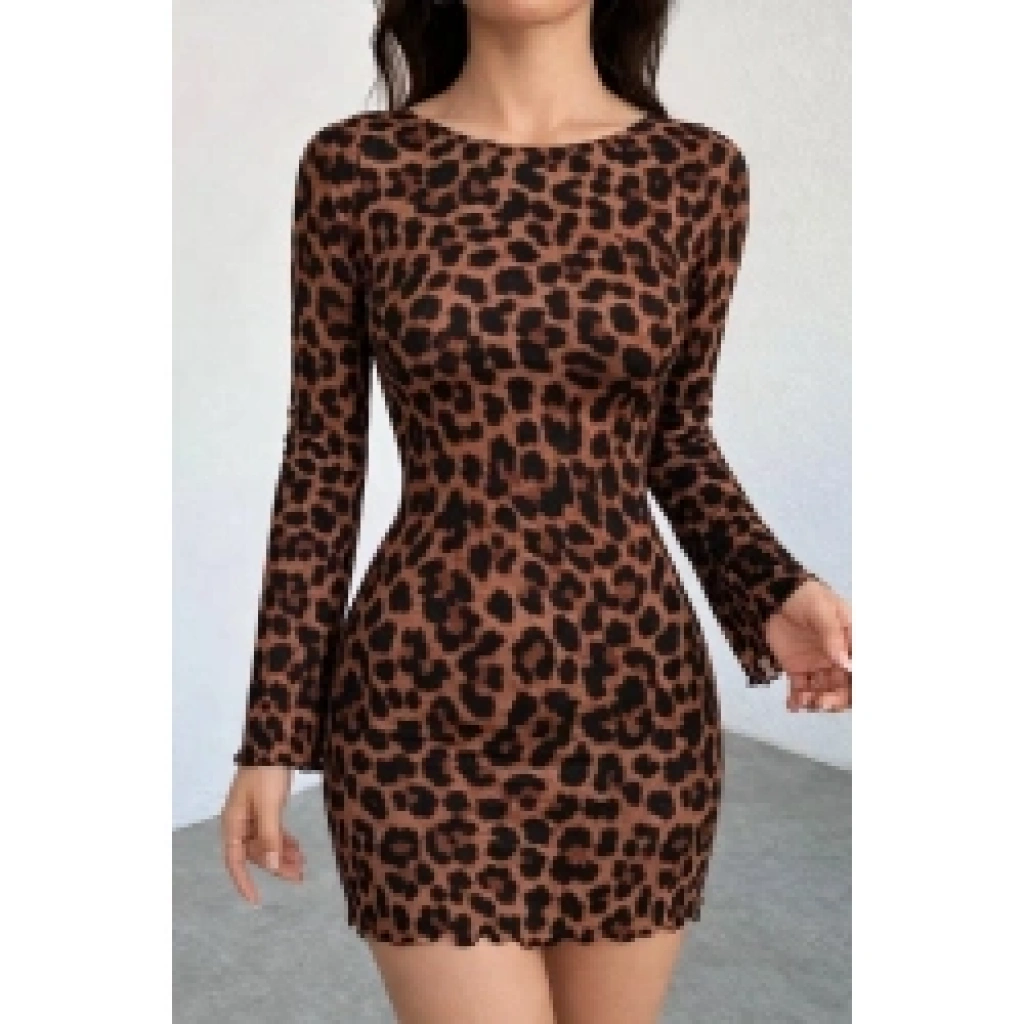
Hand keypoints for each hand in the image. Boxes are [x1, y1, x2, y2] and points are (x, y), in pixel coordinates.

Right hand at [220, 765, 305, 904]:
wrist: (274, 743)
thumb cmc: (266, 774)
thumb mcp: (269, 806)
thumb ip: (269, 836)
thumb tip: (272, 866)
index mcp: (232, 823)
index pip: (234, 861)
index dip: (243, 882)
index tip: (256, 900)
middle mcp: (240, 823)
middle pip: (255, 854)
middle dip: (275, 866)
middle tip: (299, 877)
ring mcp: (253, 816)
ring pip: (266, 844)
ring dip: (283, 855)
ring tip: (303, 865)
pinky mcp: (266, 808)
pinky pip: (273, 832)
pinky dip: (285, 841)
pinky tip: (298, 849)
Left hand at [766, 577, 851, 712]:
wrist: (771, 594)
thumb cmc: (803, 595)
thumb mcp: (821, 610)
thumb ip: (832, 636)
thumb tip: (847, 665)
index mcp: (851, 640)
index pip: (862, 667)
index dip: (861, 685)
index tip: (853, 696)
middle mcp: (839, 656)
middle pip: (846, 686)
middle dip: (838, 699)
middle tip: (822, 702)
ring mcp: (818, 664)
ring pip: (826, 691)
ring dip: (819, 702)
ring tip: (804, 701)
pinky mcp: (797, 669)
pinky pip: (802, 689)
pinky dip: (799, 700)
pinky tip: (793, 704)